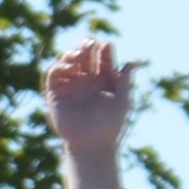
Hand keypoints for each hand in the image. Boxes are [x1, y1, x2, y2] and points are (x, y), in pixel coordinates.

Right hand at [41, 37, 135, 158]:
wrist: (92, 144)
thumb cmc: (110, 124)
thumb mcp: (122, 100)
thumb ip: (125, 80)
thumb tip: (134, 63)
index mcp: (103, 80)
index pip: (102, 57)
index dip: (104, 48)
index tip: (106, 46)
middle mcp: (86, 81)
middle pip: (84, 55)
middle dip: (86, 45)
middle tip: (90, 44)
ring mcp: (71, 86)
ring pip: (68, 61)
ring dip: (72, 53)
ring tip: (79, 55)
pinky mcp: (56, 93)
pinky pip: (54, 74)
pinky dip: (59, 67)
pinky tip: (70, 69)